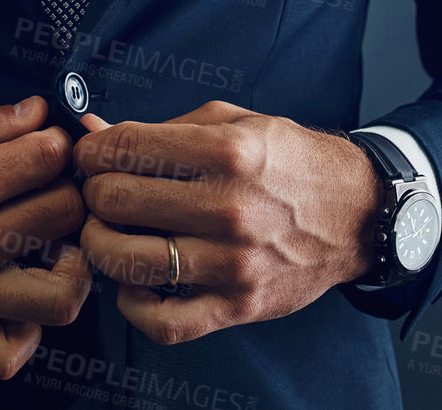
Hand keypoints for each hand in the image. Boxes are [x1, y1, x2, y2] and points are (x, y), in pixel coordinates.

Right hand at [0, 89, 89, 379]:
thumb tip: (35, 111)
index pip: (48, 158)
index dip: (56, 137)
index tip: (46, 136)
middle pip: (64, 216)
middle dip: (68, 187)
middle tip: (52, 178)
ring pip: (59, 297)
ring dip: (72, 263)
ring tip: (54, 238)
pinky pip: (7, 353)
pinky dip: (28, 330)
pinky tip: (20, 291)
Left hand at [72, 100, 384, 343]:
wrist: (354, 212)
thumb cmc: (288, 160)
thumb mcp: (232, 122)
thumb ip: (161, 129)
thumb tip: (93, 132)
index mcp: (227, 151)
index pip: (126, 149)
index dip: (90, 151)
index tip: (87, 157)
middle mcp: (230, 207)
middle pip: (117, 202)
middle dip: (92, 193)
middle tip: (97, 191)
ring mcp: (234, 263)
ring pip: (128, 260)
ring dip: (100, 244)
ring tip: (106, 232)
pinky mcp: (239, 305)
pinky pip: (164, 321)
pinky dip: (133, 302)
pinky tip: (133, 278)